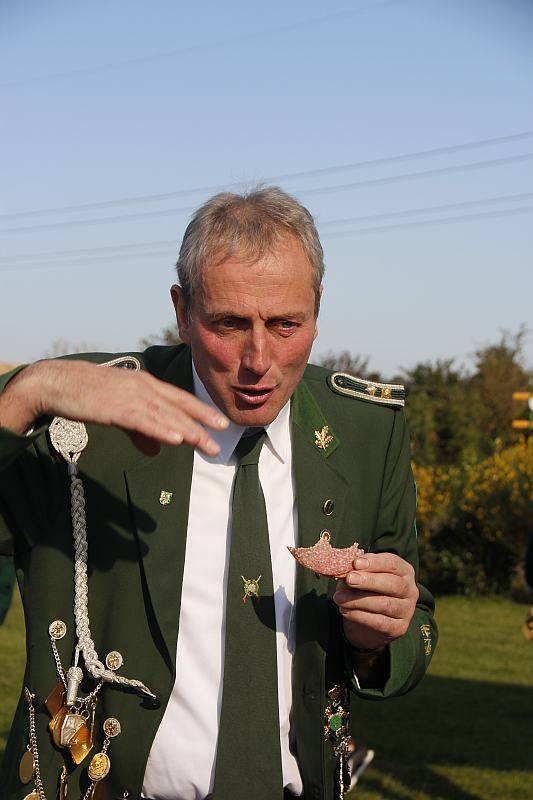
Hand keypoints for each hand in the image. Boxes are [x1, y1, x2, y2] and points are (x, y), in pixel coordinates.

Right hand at [0, 359, 227, 455]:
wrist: (58, 382)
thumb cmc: (88, 395)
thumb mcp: (119, 412)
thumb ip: (140, 433)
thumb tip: (158, 452)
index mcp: (145, 384)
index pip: (179, 399)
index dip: (200, 411)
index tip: (220, 423)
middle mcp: (143, 387)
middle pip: (177, 408)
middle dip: (200, 425)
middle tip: (219, 441)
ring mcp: (130, 396)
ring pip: (165, 416)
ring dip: (187, 431)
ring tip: (205, 444)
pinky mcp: (116, 408)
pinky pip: (143, 421)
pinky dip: (161, 430)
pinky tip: (176, 439)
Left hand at [333, 553, 418, 651]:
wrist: (369, 620)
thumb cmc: (366, 590)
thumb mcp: (361, 576)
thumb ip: (356, 571)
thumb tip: (345, 568)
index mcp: (404, 571)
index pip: (392, 563)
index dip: (374, 562)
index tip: (356, 563)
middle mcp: (410, 590)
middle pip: (392, 584)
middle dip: (369, 581)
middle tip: (349, 579)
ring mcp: (407, 610)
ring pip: (385, 604)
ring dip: (358, 600)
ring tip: (339, 598)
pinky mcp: (399, 628)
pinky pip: (380, 622)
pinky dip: (360, 616)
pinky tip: (345, 611)